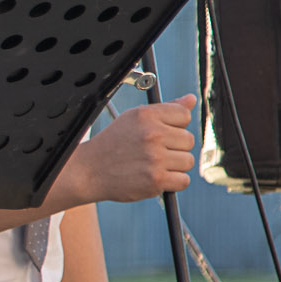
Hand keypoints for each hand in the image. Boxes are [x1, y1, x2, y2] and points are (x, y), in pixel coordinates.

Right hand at [65, 94, 195, 204]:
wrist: (89, 171)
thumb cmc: (113, 144)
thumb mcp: (134, 118)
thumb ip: (166, 109)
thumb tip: (191, 99)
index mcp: (146, 115)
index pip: (184, 115)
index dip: (175, 126)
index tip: (161, 134)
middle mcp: (152, 134)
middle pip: (188, 140)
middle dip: (175, 147)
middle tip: (153, 152)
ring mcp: (155, 158)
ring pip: (187, 161)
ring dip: (174, 166)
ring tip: (153, 165)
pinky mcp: (156, 180)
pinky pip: (183, 180)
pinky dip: (172, 182)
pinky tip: (155, 177)